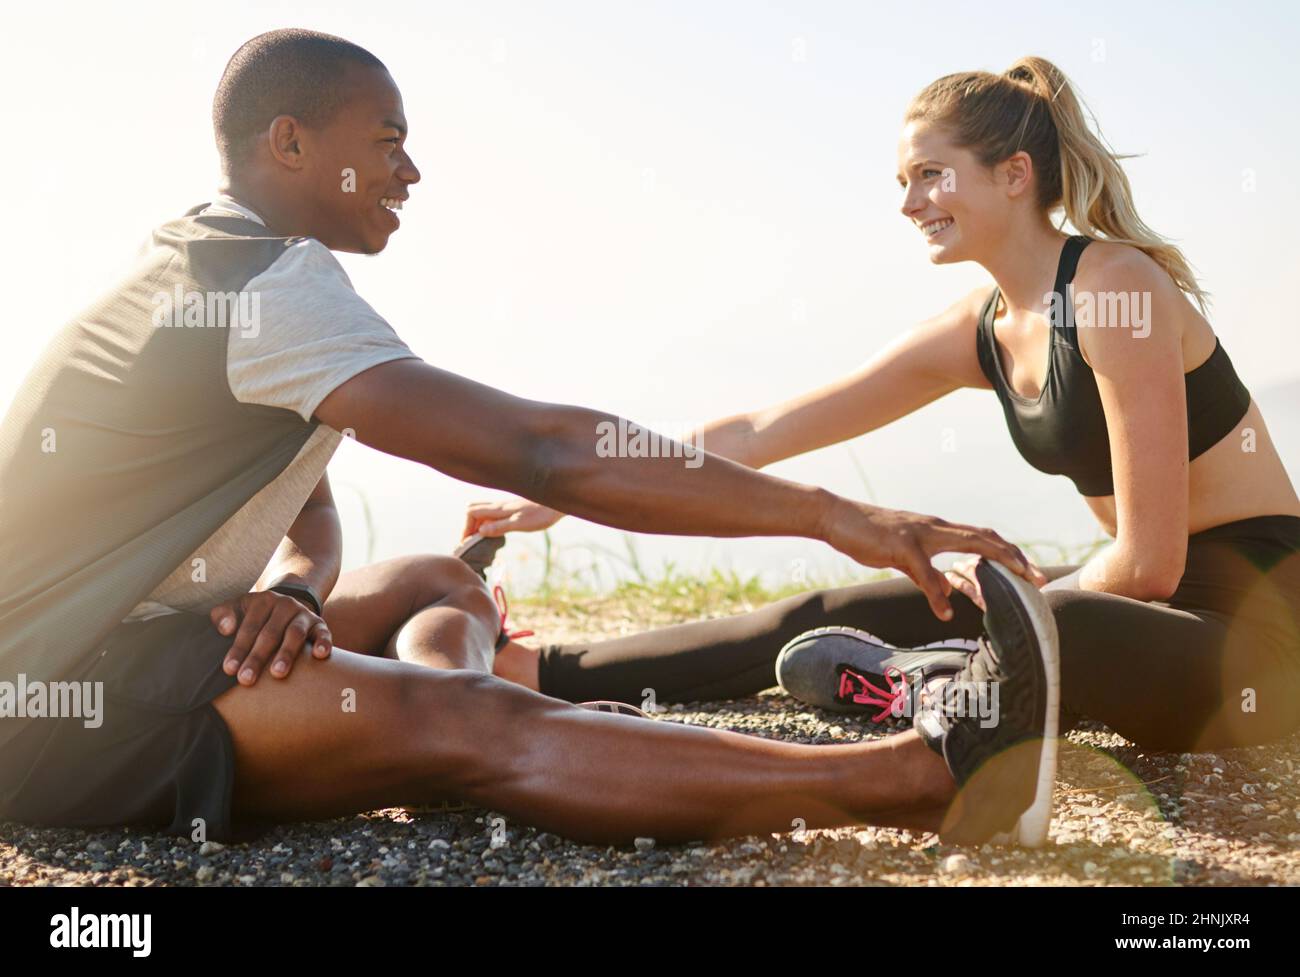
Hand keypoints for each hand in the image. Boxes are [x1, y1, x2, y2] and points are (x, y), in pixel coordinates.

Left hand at [209, 590, 332, 685]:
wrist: (286, 604)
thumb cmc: (254, 615)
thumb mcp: (237, 608)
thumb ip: (223, 615)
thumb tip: (225, 629)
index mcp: (262, 601)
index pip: (249, 627)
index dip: (238, 648)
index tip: (229, 670)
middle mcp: (285, 605)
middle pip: (270, 633)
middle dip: (257, 657)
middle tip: (246, 679)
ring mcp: (303, 614)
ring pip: (295, 634)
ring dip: (286, 654)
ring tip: (277, 674)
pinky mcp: (319, 624)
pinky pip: (324, 633)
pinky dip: (323, 643)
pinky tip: (319, 655)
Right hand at [463, 497, 564, 537]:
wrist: (557, 504)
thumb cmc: (541, 514)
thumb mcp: (520, 523)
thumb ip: (500, 527)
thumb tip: (480, 531)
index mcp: (499, 508)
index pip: (471, 512)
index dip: (466, 527)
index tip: (468, 542)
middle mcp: (499, 505)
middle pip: (473, 510)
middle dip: (469, 525)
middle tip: (473, 542)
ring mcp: (505, 506)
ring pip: (483, 512)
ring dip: (477, 524)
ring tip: (482, 540)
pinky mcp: (512, 509)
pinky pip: (492, 514)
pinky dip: (487, 523)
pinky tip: (496, 533)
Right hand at [823, 499, 1045, 620]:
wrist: (838, 518)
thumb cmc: (870, 536)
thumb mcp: (904, 557)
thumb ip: (926, 572)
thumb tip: (946, 590)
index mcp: (938, 530)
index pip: (983, 538)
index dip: (1010, 554)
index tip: (1031, 573)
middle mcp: (936, 528)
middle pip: (987, 538)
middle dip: (1017, 558)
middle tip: (1039, 579)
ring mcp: (921, 534)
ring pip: (969, 544)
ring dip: (997, 564)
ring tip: (1018, 585)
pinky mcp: (901, 545)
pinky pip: (925, 571)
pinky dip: (937, 591)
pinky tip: (945, 610)